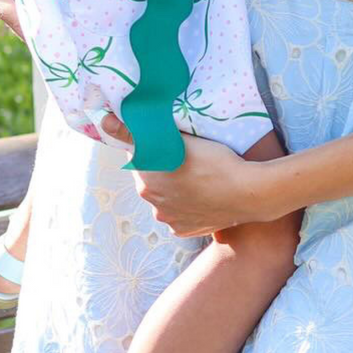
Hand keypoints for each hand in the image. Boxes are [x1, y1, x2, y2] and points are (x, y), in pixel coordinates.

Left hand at [100, 117, 270, 235]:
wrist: (248, 194)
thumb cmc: (215, 162)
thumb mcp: (178, 141)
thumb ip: (134, 133)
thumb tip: (103, 121)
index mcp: (146, 181)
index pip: (139, 156)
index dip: (152, 145)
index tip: (169, 141)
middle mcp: (152, 204)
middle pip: (151, 177)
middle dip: (161, 166)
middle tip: (186, 156)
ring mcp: (168, 220)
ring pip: (165, 196)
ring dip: (174, 187)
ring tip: (198, 176)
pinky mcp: (183, 231)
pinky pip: (178, 214)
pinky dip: (185, 204)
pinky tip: (201, 194)